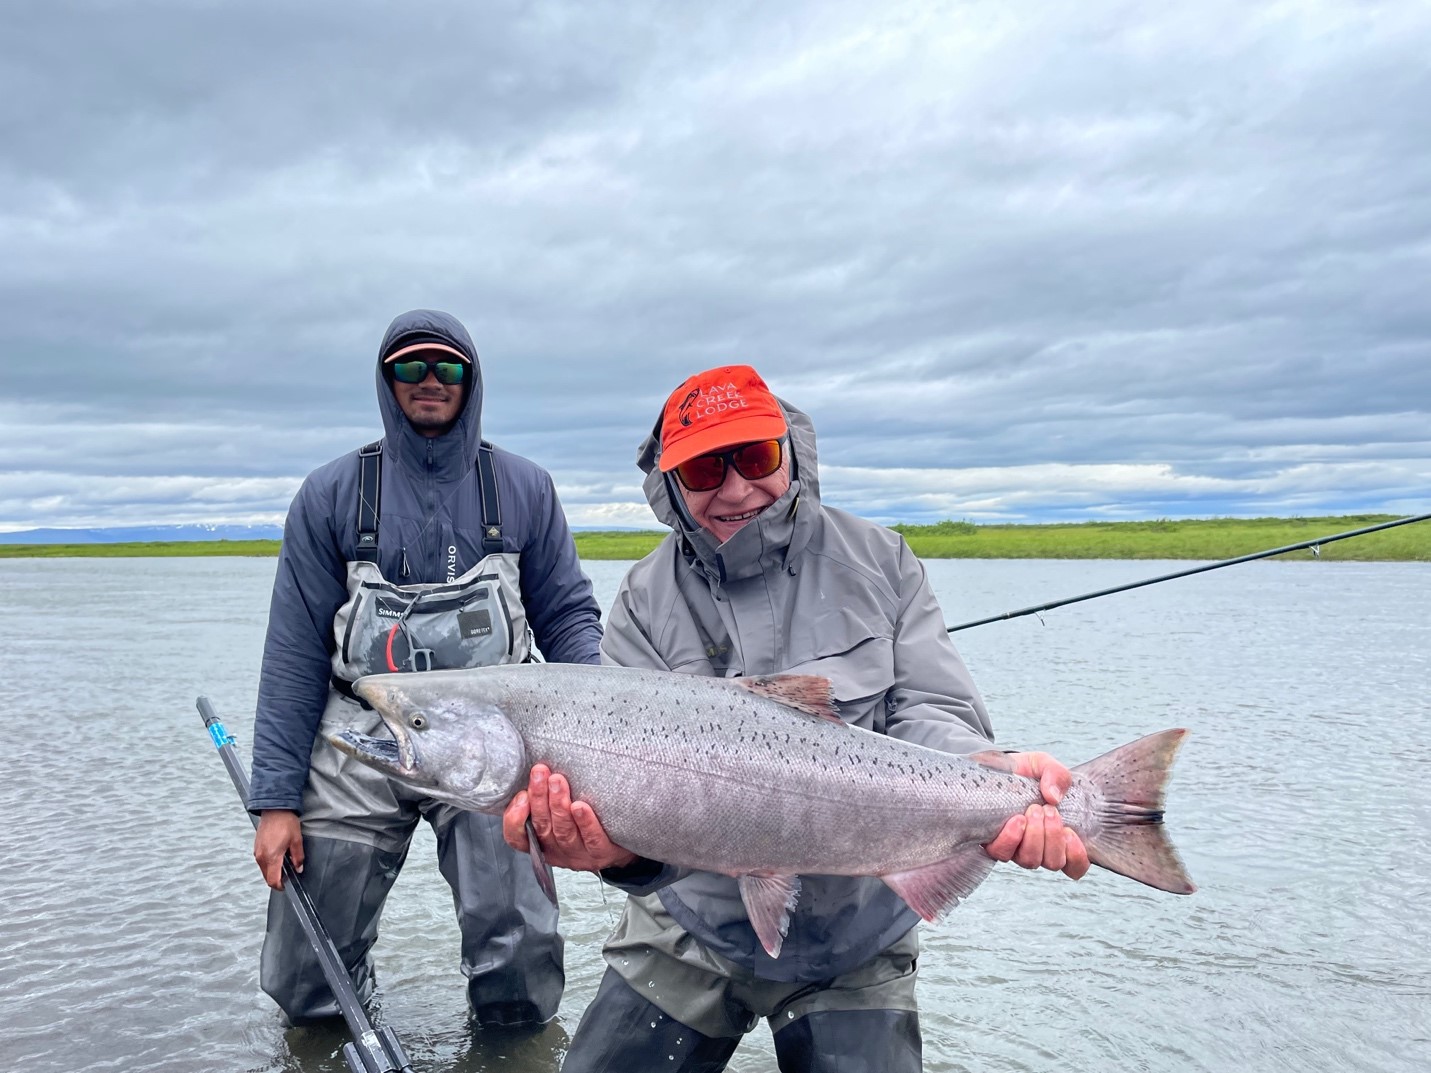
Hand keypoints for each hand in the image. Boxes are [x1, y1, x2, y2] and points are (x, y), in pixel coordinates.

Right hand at [254, 809, 303, 889]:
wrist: (274, 809)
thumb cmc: (285, 822)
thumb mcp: (297, 840)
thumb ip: (298, 857)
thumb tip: (299, 868)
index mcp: (271, 857)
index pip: (273, 880)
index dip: (280, 886)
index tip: (287, 885)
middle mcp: (261, 857)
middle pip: (267, 877)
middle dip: (277, 879)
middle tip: (288, 875)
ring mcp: (257, 852)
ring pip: (264, 870)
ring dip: (273, 871)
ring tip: (285, 863)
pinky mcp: (256, 847)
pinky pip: (262, 861)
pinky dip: (269, 863)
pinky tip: (278, 856)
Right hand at [502, 764, 637, 871]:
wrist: (621, 843)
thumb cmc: (584, 821)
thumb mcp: (557, 813)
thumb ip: (544, 797)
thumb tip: (535, 769)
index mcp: (541, 843)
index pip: (517, 838)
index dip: (515, 819)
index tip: (522, 795)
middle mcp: (557, 852)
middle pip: (542, 827)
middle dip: (539, 797)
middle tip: (540, 772)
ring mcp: (579, 855)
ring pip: (564, 832)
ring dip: (558, 805)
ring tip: (558, 781)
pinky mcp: (602, 853)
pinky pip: (592, 839)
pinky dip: (585, 822)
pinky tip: (580, 806)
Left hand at [974, 751, 1089, 879]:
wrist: (996, 767)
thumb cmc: (1027, 772)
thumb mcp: (1045, 765)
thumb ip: (1057, 775)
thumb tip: (1053, 796)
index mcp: (1058, 837)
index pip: (1075, 866)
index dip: (1076, 857)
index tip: (1070, 832)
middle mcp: (1039, 849)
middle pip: (1053, 862)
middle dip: (1053, 836)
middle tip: (1047, 809)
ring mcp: (1016, 849)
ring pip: (1030, 861)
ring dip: (1034, 837)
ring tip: (1032, 810)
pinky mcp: (994, 843)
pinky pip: (1002, 854)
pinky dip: (1012, 839)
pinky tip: (1017, 821)